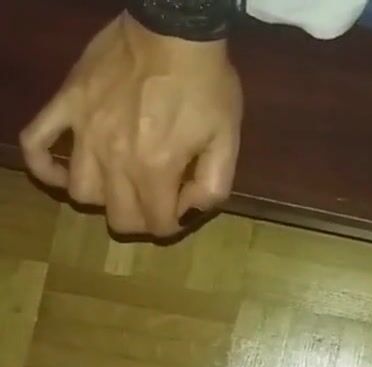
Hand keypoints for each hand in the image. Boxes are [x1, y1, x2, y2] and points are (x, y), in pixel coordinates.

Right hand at [20, 11, 242, 237]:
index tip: (181, 207)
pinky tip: (61, 169)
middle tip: (155, 199)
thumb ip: (214, 185)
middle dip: (141, 218)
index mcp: (156, 167)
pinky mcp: (65, 105)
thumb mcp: (228, 139)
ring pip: (80, 190)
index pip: (156, 224)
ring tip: (121, 181)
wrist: (174, 31)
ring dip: (102, 196)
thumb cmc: (207, 84)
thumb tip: (190, 212)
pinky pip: (36, 142)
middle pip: (117, 216)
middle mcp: (115, 156)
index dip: (173, 224)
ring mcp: (84, 131)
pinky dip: (43, 164)